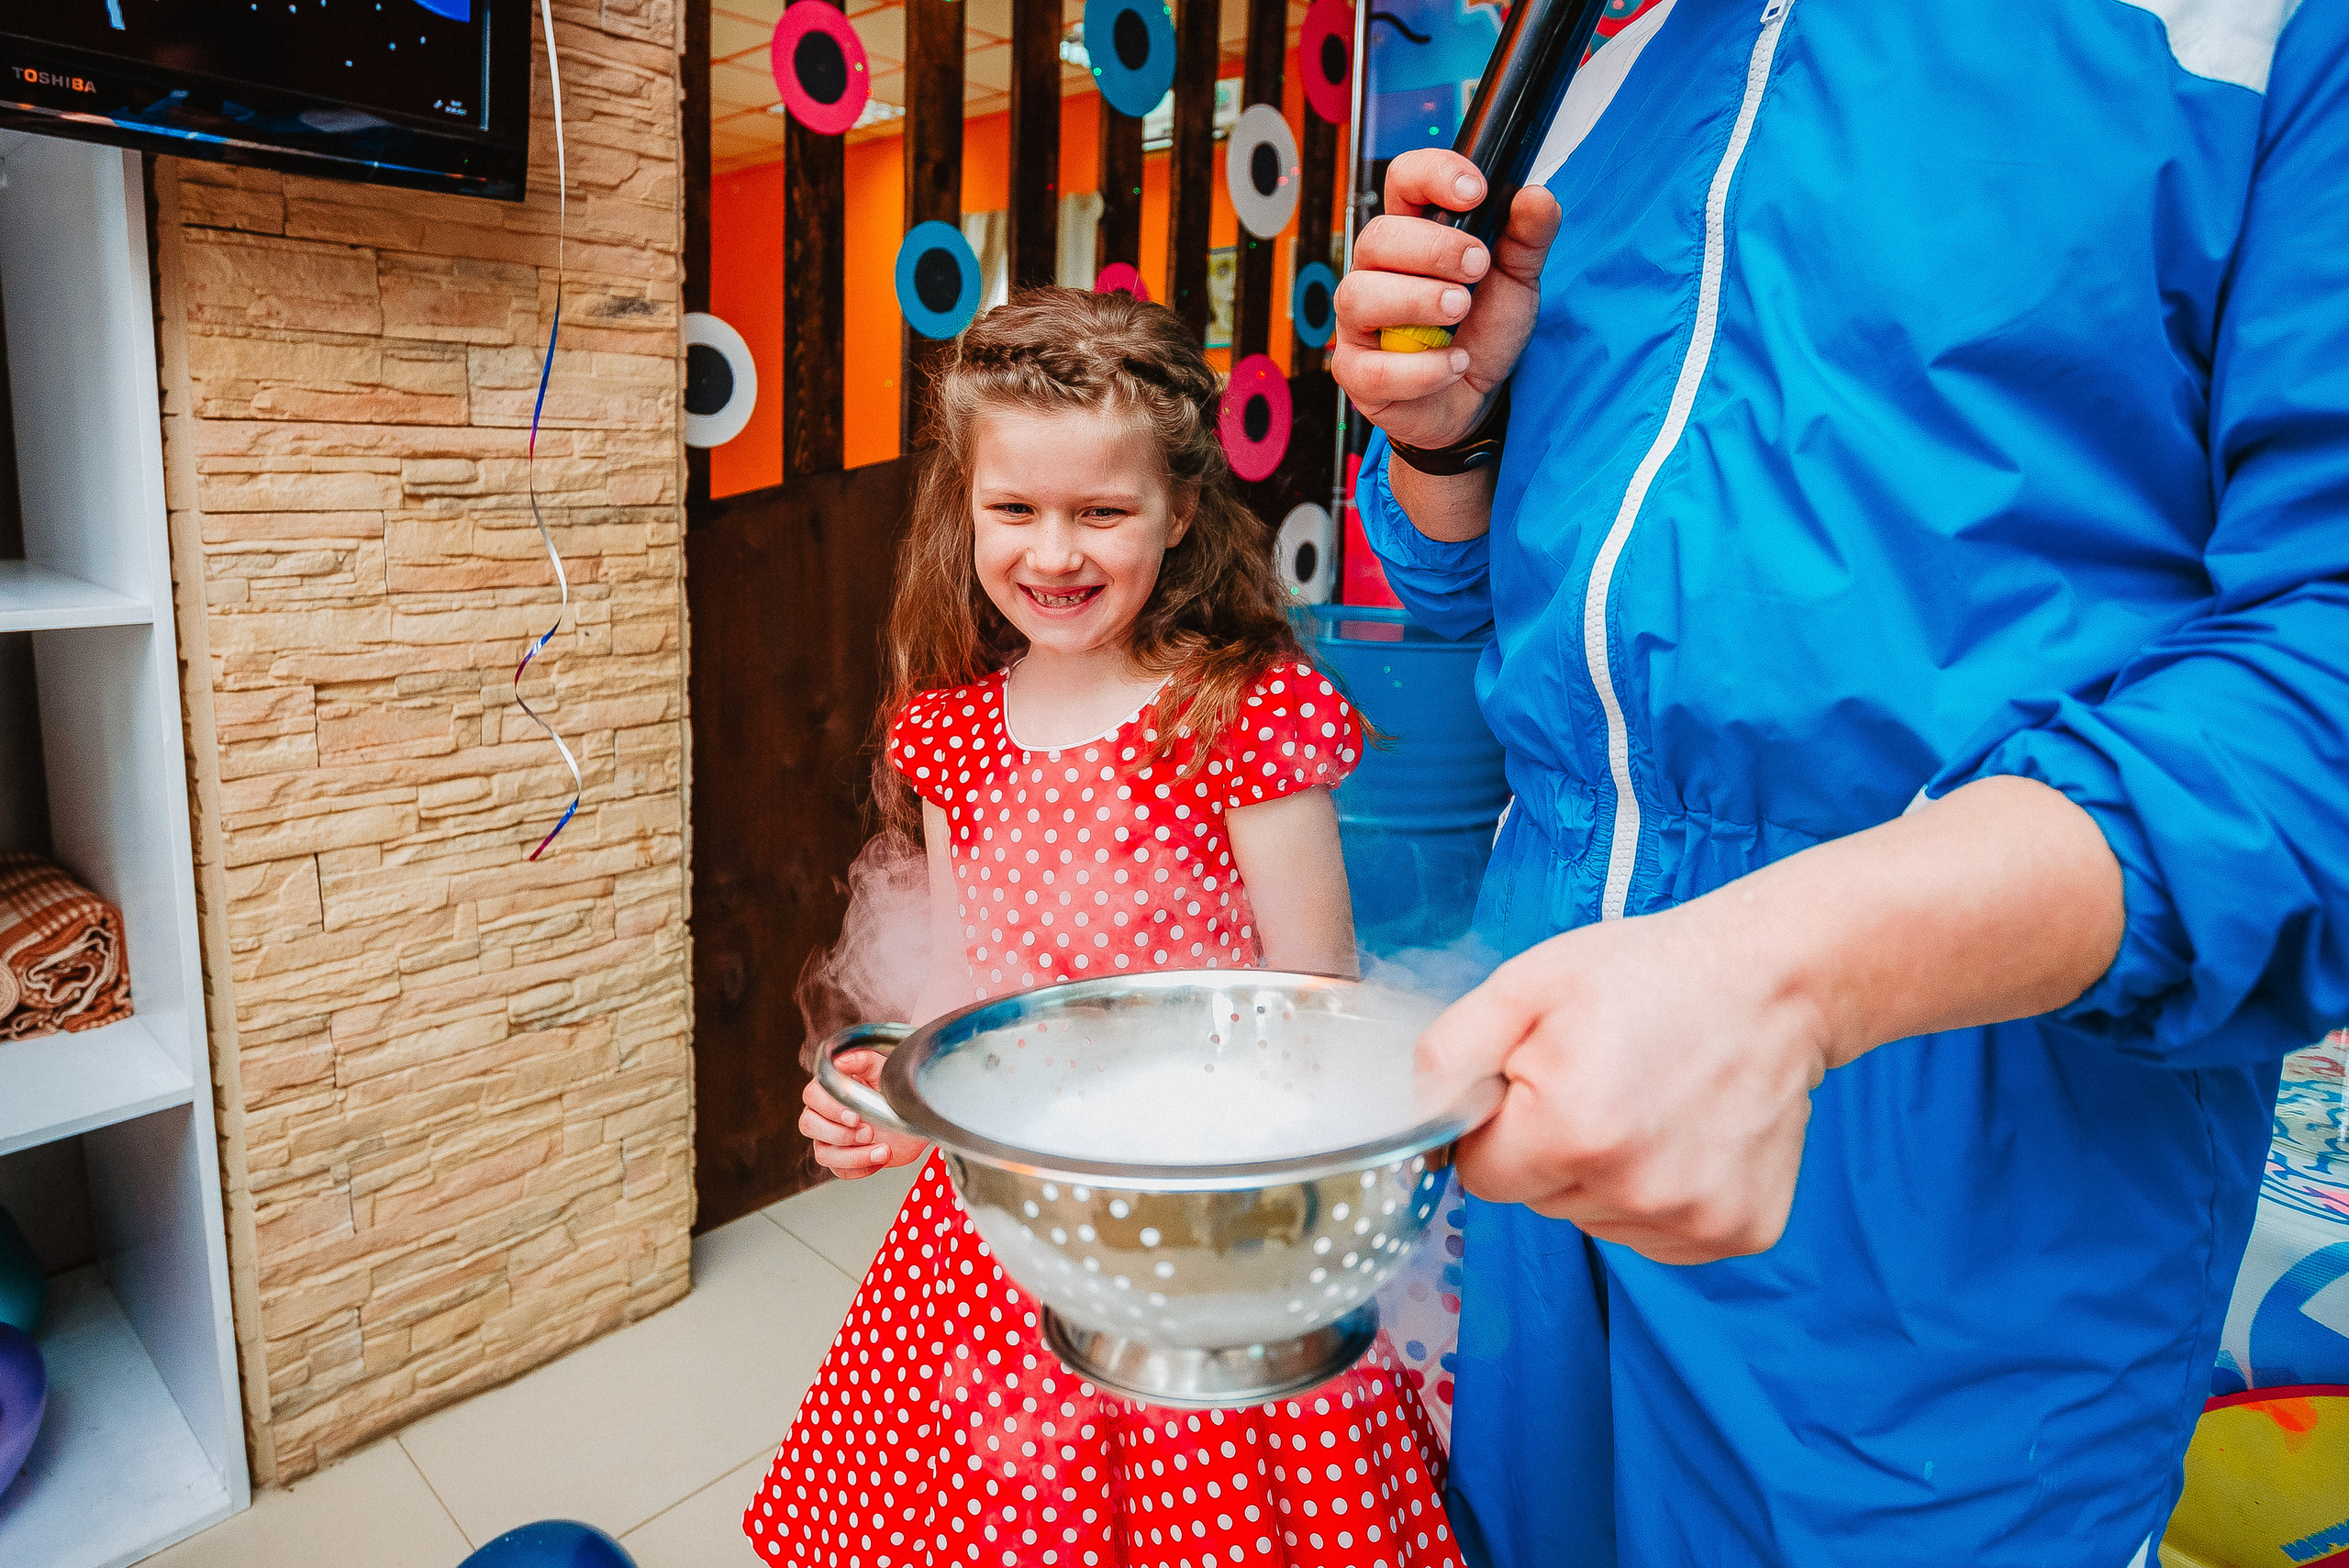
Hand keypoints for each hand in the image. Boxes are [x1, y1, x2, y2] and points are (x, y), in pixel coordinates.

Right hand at [801, 1050, 928, 1177]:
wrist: (915, 1118)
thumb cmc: (895, 1091)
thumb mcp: (883, 1070)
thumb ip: (862, 1060)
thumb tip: (840, 1062)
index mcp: (830, 1090)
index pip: (812, 1096)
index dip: (830, 1109)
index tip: (855, 1115)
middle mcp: (825, 1115)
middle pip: (808, 1125)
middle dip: (840, 1133)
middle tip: (869, 1132)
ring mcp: (831, 1139)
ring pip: (822, 1153)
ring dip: (853, 1156)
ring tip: (882, 1150)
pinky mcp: (843, 1160)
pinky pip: (839, 1171)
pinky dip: (860, 1168)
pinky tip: (879, 1158)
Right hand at [1330, 149, 1562, 449]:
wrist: (1475, 399)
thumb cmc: (1483, 330)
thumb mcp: (1517, 280)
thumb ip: (1529, 238)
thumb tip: (1537, 197)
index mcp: (1412, 234)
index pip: (1403, 181)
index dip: (1433, 175)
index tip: (1474, 193)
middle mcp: (1375, 271)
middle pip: (1377, 236)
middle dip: (1432, 248)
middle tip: (1478, 267)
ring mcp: (1358, 322)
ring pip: (1359, 296)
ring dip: (1418, 301)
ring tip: (1461, 310)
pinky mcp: (1357, 372)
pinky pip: (1374, 367)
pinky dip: (1422, 367)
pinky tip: (1456, 364)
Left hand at [1412, 777, 2124, 1264]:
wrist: (1775, 982)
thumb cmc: (1645, 975)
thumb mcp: (1526, 985)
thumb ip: (1449, 1055)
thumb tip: (1413, 1118)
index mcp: (1570, 1132)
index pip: (1482, 1175)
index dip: (1500, 1125)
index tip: (1538, 1081)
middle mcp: (1634, 1191)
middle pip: (1540, 1201)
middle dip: (1550, 1147)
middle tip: (1598, 1080)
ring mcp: (1693, 1220)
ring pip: (1596, 1220)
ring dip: (1604, 1173)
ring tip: (1647, 1101)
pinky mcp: (1737, 1233)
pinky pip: (1658, 1234)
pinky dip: (1659, 1192)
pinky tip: (1684, 1133)